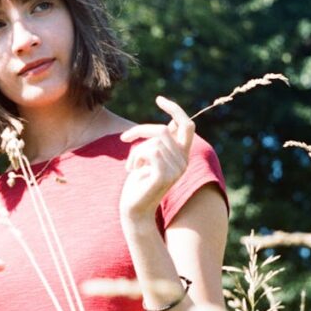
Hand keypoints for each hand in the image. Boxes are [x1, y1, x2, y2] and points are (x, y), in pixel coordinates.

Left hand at [119, 96, 194, 220]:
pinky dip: (135, 157)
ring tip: (131, 165)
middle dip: (141, 130)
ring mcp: (176, 170)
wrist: (134, 210)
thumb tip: (172, 123)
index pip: (187, 126)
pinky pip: (149, 151)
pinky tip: (131, 171)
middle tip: (124, 138)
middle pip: (163, 130)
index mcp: (182, 156)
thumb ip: (162, 143)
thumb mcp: (150, 158)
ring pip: (152, 141)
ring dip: (135, 150)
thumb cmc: (139, 184)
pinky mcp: (164, 175)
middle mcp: (183, 162)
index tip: (159, 99)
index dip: (175, 110)